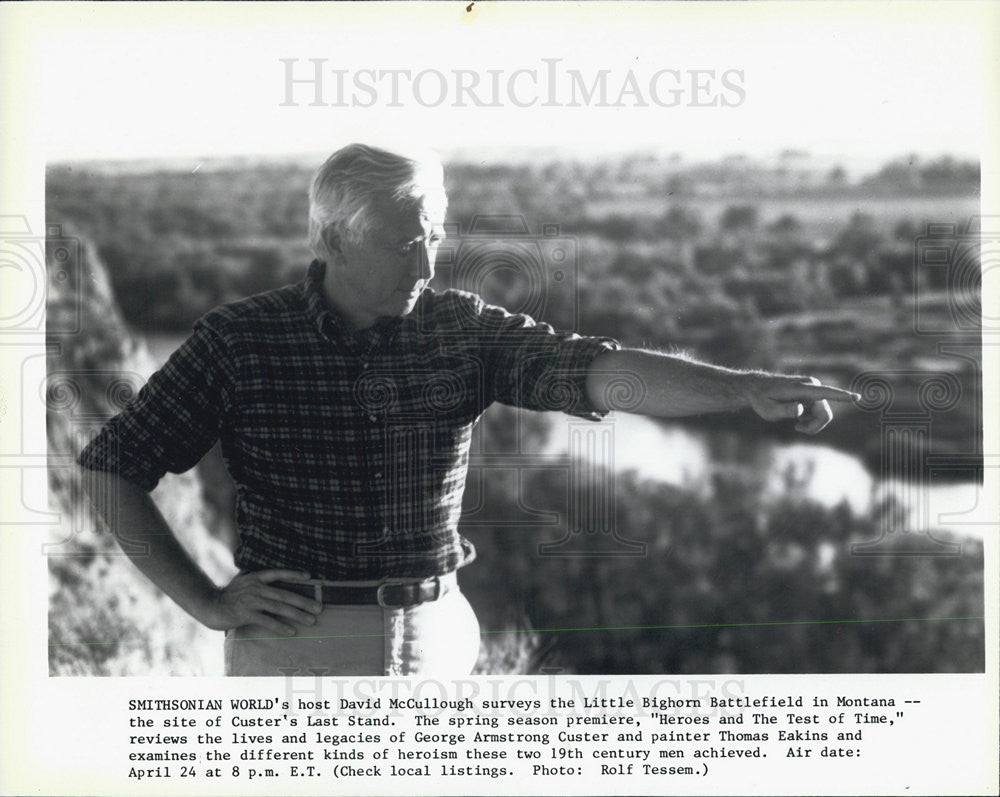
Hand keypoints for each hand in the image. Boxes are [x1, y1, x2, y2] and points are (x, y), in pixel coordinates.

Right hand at [203, 569, 322, 634]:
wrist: (209, 606)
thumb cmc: (229, 596)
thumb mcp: (243, 582)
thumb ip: (258, 581)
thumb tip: (274, 583)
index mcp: (256, 577)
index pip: (278, 573)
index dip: (293, 574)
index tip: (309, 577)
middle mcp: (255, 587)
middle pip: (284, 594)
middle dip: (304, 601)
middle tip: (319, 608)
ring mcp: (251, 600)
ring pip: (279, 607)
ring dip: (297, 614)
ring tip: (311, 620)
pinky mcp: (246, 614)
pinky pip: (267, 621)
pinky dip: (280, 626)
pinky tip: (291, 631)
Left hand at [744, 374, 859, 434]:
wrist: (757, 389)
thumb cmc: (761, 399)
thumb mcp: (767, 410)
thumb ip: (783, 410)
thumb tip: (800, 409)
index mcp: (802, 389)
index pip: (825, 392)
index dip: (841, 396)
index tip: (856, 397)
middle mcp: (811, 386)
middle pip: (825, 413)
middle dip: (815, 426)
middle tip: (798, 429)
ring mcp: (814, 390)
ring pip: (823, 415)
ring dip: (812, 423)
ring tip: (795, 424)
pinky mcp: (813, 395)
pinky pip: (820, 412)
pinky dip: (810, 420)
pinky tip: (798, 418)